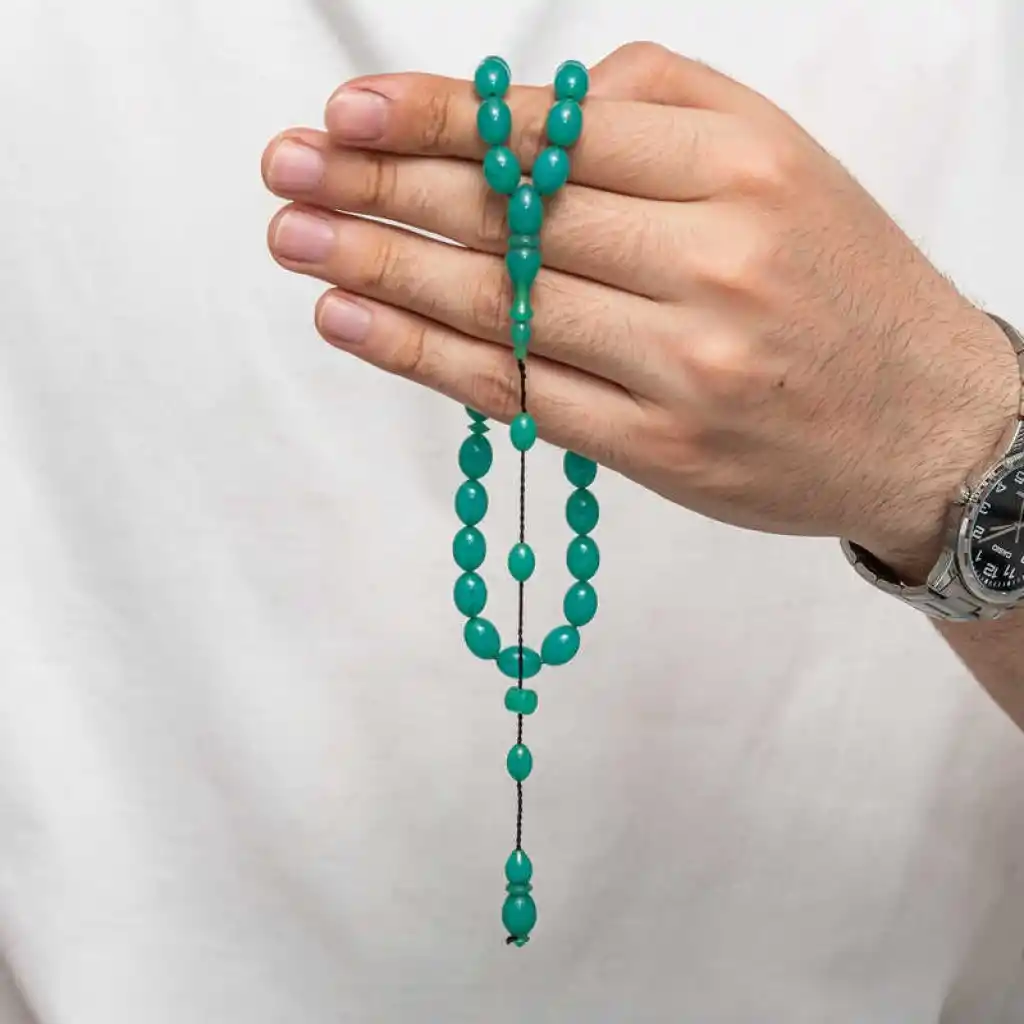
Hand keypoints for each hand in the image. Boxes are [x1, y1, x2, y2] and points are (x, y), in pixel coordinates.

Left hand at [262, 42, 1017, 577]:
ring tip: (296, 240)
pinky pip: (518, 393)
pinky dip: (424, 357)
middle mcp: (710, 264)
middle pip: (511, 218)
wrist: (925, 420)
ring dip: (381, 269)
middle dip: (382, 188)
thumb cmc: (839, 285)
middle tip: (287, 171)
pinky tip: (355, 321)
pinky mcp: (658, 447)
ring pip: (500, 308)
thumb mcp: (780, 161)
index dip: (438, 120)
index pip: (552, 136)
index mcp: (739, 172)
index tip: (347, 111)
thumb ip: (659, 113)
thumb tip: (524, 112)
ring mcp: (680, 365)